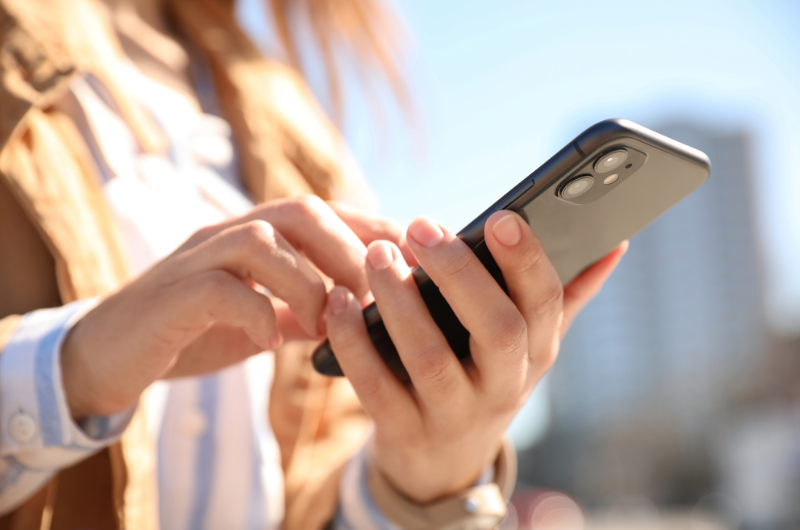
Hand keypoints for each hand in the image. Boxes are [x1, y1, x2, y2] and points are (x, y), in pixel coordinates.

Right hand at [61, 196, 410, 418]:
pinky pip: (220, 290)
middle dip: (346, 250)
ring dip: (307, 283)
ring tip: (325, 324)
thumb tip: (359, 315)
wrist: (110, 352)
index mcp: (254, 237)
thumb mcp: (261, 320)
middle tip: (369, 295)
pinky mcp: (171, 296)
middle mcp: (227, 235)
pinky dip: (256, 313)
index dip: (371, 226)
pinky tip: (271, 342)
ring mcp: (197, 260)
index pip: (322, 213)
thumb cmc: (192, 330)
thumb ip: (304, 311)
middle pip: (298, 211)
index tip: (411, 255)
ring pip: (262, 242)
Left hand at [325, 211, 626, 501]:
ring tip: (376, 255)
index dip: (526, 260)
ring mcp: (453, 414)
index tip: (499, 216)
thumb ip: (567, 294)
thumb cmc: (488, 378)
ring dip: (401, 303)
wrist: (445, 460)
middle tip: (421, 227)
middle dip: (460, 275)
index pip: (545, 304)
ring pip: (430, 359)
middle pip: (496, 331)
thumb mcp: (531, 346)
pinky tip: (337, 302)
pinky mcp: (404, 431)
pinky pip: (376, 387)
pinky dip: (353, 343)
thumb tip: (616, 243)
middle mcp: (503, 387)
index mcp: (537, 354)